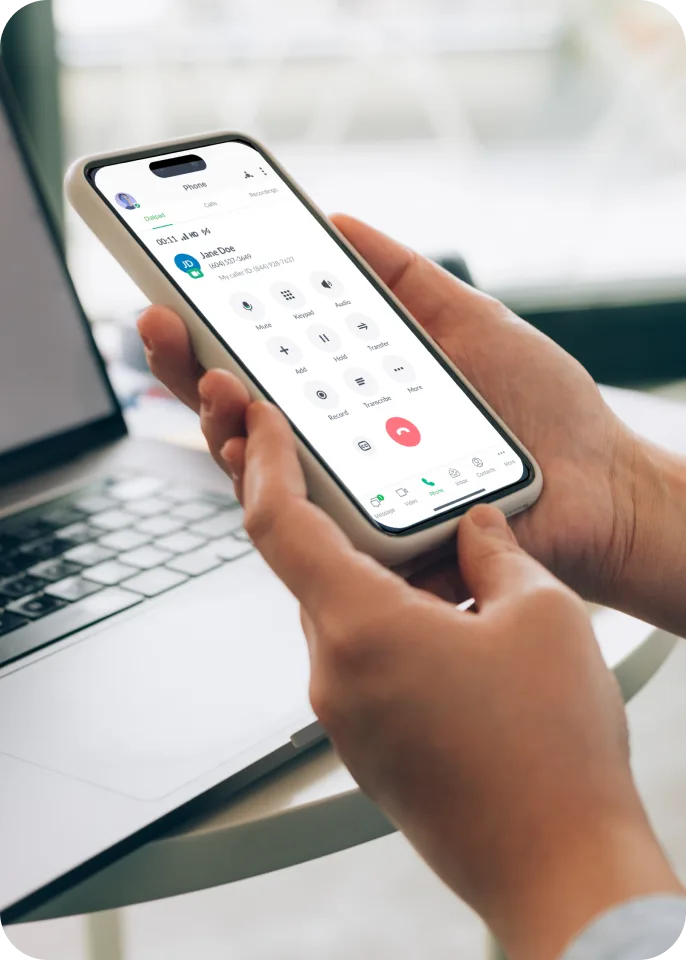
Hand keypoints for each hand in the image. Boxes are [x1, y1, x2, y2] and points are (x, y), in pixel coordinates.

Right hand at [138, 215, 641, 607]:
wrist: (599, 485)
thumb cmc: (541, 410)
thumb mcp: (467, 322)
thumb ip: (403, 277)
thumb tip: (340, 224)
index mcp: (355, 393)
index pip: (270, 362)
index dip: (217, 329)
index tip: (179, 288)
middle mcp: (341, 446)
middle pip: (247, 412)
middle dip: (192, 367)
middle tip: (163, 323)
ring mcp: (351, 497)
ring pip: (260, 467)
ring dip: (220, 420)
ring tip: (211, 379)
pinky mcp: (369, 543)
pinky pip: (304, 518)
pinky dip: (266, 480)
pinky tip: (248, 443)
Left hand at [218, 399, 682, 959]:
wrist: (563, 868)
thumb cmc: (554, 752)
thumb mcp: (543, 613)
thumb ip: (496, 552)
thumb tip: (475, 529)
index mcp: (361, 628)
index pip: (277, 522)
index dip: (264, 459)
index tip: (261, 419)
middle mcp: (333, 675)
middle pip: (311, 570)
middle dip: (341, 520)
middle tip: (378, 480)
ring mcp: (347, 719)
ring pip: (342, 615)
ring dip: (378, 578)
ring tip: (444, 561)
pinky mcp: (368, 747)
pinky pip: (364, 661)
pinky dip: (390, 625)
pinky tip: (452, 625)